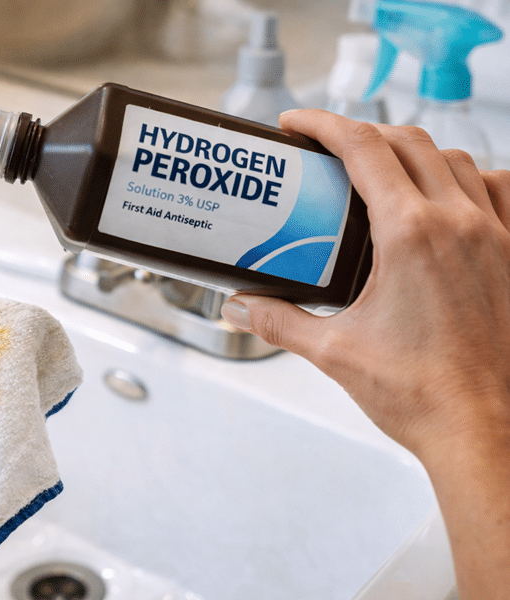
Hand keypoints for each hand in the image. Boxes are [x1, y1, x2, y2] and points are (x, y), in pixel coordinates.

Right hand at [221, 109, 509, 598]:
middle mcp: (458, 222)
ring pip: (456, 158)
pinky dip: (469, 177)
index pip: (362, 148)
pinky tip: (449, 195)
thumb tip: (240, 305)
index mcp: (410, 234)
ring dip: (412, 151)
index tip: (296, 124)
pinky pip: (498, 189)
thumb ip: (277, 319)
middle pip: (407, 141)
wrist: (483, 428)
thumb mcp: (332, 351)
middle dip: (360, 134)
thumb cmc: (423, 394)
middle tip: (326, 150)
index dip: (322, 125)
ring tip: (379, 170)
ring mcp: (494, 235)